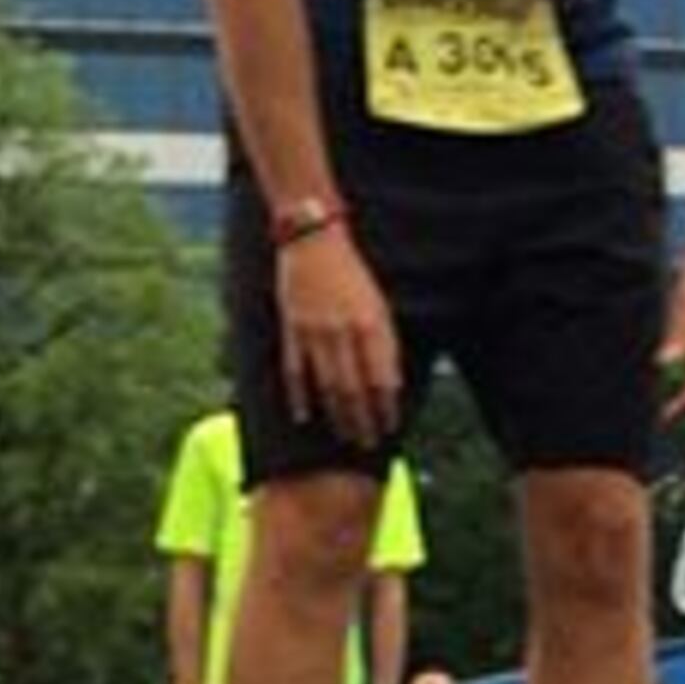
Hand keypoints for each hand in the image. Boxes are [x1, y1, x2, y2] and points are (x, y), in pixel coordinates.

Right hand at [276, 225, 403, 446]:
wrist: (313, 240)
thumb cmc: (351, 274)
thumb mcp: (378, 305)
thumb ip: (384, 343)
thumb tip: (392, 384)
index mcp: (371, 325)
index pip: (382, 378)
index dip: (387, 407)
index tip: (390, 427)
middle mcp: (345, 332)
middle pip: (356, 389)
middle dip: (364, 420)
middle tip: (368, 443)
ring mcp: (316, 333)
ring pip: (329, 385)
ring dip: (338, 415)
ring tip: (345, 435)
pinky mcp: (292, 329)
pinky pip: (296, 371)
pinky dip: (299, 397)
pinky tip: (303, 417)